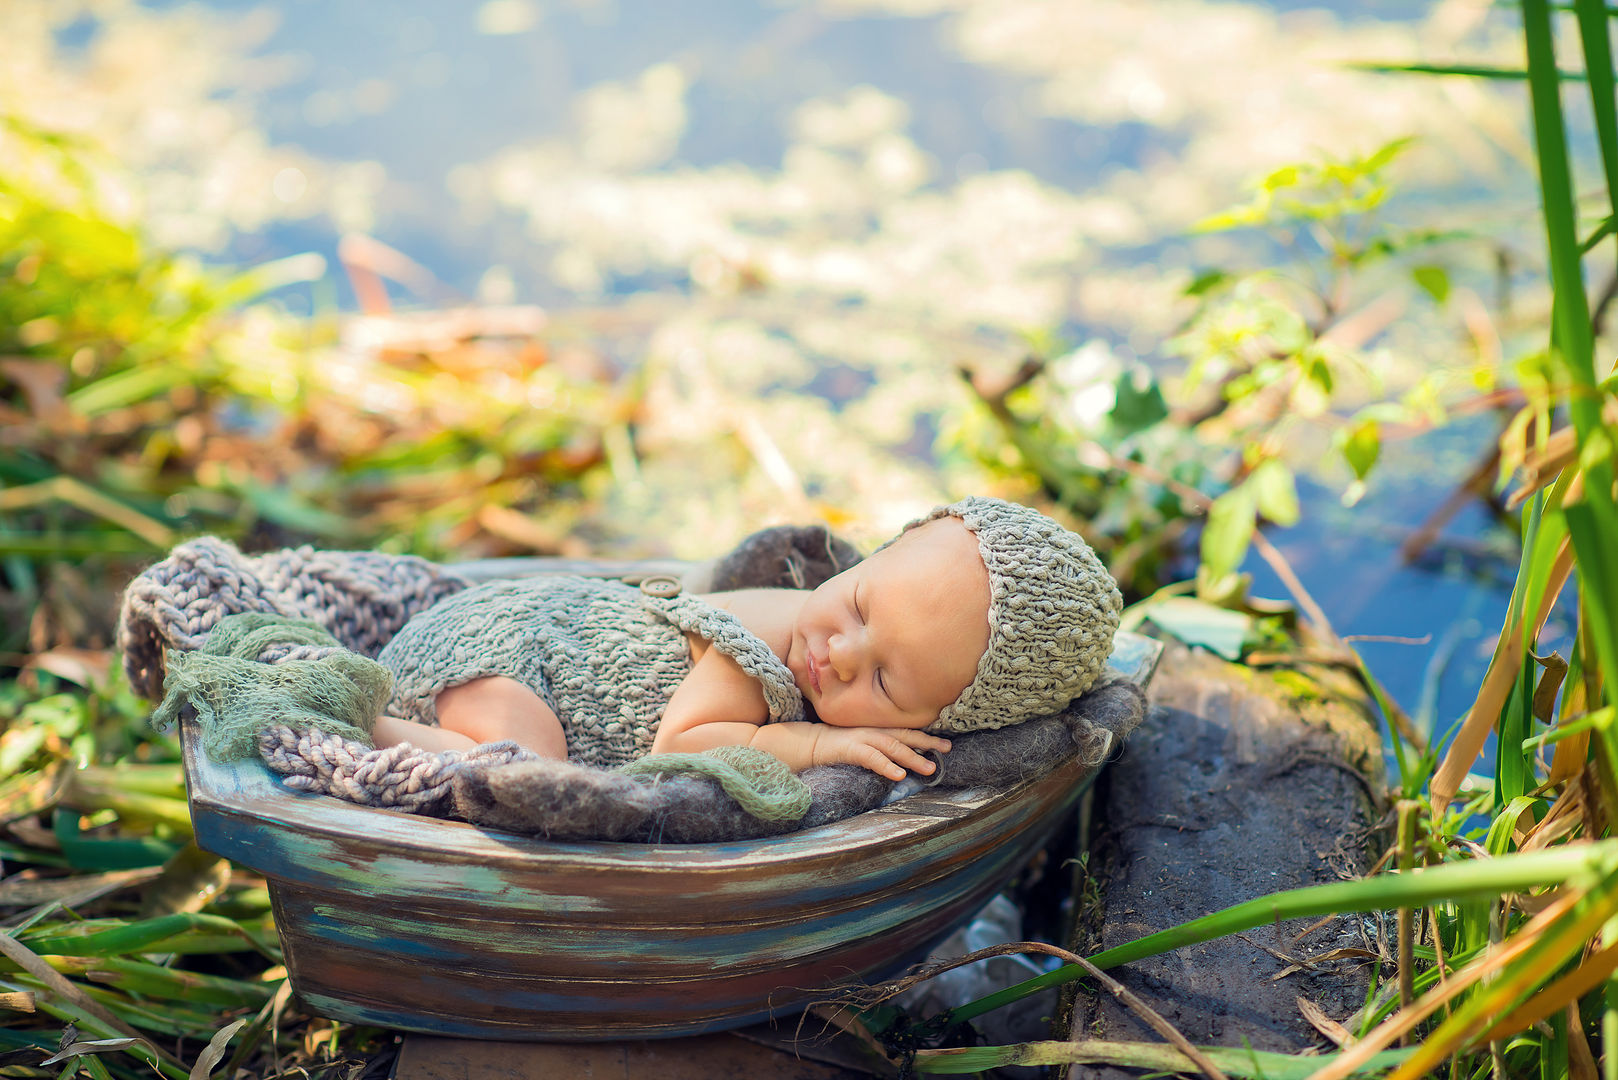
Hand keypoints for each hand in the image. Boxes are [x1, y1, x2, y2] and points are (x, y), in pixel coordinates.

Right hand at [810, 726, 951, 781]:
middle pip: (905, 735)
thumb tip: (901, 760)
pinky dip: (887, 766)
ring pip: (893, 746)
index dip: (926, 737)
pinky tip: (899, 775)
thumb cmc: (837, 746)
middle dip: (928, 742)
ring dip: (912, 757)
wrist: (809, 743)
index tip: (945, 744)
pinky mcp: (852, 749)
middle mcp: (874, 731)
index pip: (906, 731)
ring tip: (930, 768)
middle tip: (948, 749)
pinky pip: (872, 758)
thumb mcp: (863, 744)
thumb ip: (881, 748)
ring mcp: (863, 738)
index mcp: (878, 729)